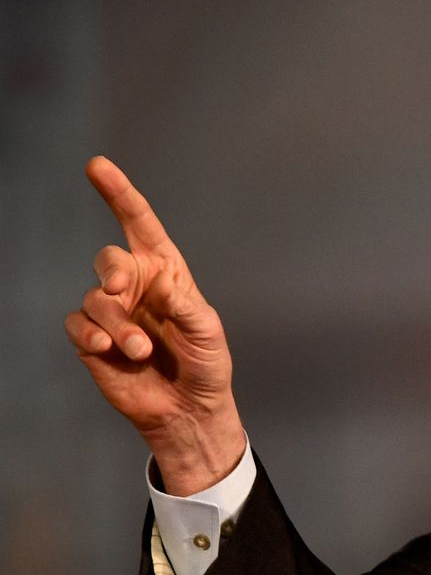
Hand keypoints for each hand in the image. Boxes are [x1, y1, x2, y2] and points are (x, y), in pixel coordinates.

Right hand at [66, 156, 245, 494]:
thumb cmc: (206, 365)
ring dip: (116, 324)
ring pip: (94, 299)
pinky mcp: (93, 340)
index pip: (140, 225)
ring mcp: (112, 313)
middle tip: (122, 289)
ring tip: (140, 351)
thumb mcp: (208, 331)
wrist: (188, 409)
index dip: (119, 194)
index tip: (98, 165)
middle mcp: (136, 287)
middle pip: (109, 259)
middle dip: (113, 270)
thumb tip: (159, 282)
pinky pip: (78, 325)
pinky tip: (111, 352)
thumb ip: (185, 304)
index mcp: (167, 273)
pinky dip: (92, 336)